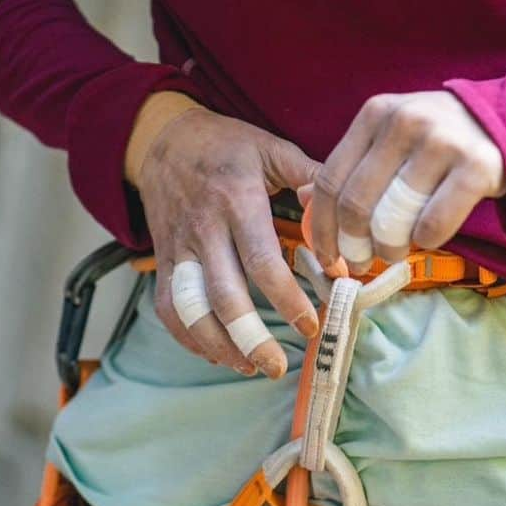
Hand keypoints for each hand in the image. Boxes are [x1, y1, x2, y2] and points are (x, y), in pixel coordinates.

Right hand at [135, 105, 321, 376]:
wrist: (161, 138)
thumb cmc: (225, 146)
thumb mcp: (270, 148)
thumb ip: (309, 177)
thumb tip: (343, 211)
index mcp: (236, 201)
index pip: (261, 262)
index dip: (287, 299)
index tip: (311, 323)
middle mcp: (204, 230)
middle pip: (224, 297)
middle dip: (252, 338)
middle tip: (279, 366)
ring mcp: (179, 249)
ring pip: (191, 310)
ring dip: (219, 346)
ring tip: (251, 367)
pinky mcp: (162, 261)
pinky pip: (168, 308)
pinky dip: (189, 337)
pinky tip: (218, 354)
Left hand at [306, 90, 505, 271]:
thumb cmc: (444, 138)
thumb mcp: (393, 137)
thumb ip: (353, 164)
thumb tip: (302, 197)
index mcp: (376, 113)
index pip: (330, 179)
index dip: (322, 227)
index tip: (325, 256)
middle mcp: (405, 121)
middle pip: (356, 204)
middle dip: (353, 245)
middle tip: (361, 262)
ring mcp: (442, 142)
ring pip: (392, 219)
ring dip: (389, 248)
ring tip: (395, 252)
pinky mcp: (476, 167)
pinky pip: (433, 226)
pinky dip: (426, 242)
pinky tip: (429, 238)